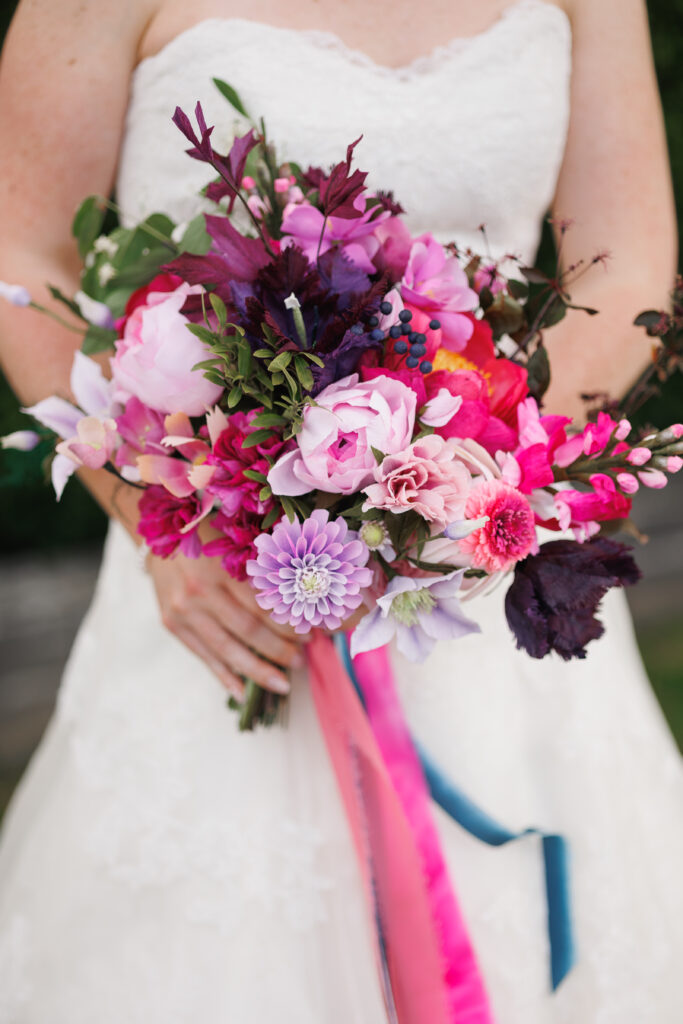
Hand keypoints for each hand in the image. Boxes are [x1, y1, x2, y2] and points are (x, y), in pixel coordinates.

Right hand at [146, 548, 304, 699]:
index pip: (263, 605)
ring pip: (228, 650)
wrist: (157, 540)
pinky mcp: (173, 625)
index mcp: (221, 566)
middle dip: (280, 649)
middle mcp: (200, 591)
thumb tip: (304, 598)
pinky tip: (244, 692)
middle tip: (301, 659)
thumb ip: (265, 569)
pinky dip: (224, 677)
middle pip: (249, 630)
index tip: (310, 633)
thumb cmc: (207, 537)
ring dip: (258, 670)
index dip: (289, 623)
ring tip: (282, 683)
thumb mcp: (236, 544)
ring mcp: (183, 611)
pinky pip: (204, 657)